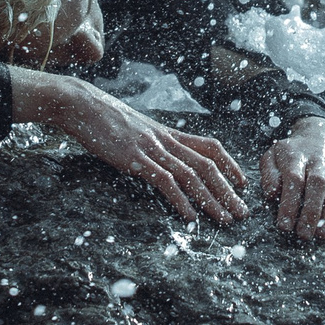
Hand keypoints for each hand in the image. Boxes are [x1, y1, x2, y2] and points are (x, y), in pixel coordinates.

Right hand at [11, 68, 247, 224]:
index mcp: (168, 133)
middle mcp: (166, 140)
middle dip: (228, 191)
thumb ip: (153, 144)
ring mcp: (151, 148)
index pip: (210, 146)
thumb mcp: (136, 130)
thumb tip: (164, 160)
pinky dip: (181, 199)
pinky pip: (165, 181)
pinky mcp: (135, 159)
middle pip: (208, 165)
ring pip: (192, 175)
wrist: (81, 105)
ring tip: (225, 219)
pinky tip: (190, 216)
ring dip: (212, 199)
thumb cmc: (104, 119)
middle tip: (242, 213)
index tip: (243, 183)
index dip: (231, 165)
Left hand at [260, 117, 324, 240]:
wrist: (321, 134)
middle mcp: (320, 160)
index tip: (284, 225)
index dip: (289, 204)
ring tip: (323, 235)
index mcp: (297, 157)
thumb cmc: (293, 154)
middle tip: (304, 234)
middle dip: (310, 212)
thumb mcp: (273, 157)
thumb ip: (269, 175)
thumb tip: (272, 195)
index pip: (294, 180)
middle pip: (317, 185)